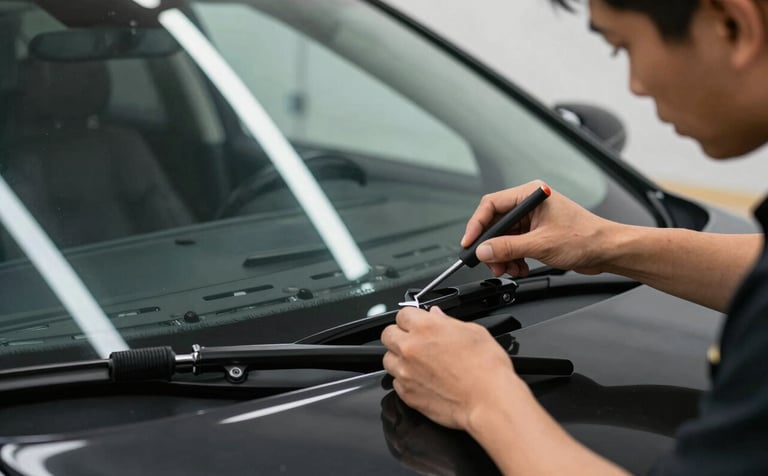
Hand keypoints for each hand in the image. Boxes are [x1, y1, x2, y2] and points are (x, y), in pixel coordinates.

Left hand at [381, 306, 522, 430]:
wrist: (488, 400)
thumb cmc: (486, 367)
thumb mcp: (473, 331)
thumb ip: (447, 321)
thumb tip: (436, 315)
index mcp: (425, 327)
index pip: (402, 314)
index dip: (411, 319)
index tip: (417, 325)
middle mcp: (410, 348)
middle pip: (387, 335)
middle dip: (399, 336)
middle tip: (414, 342)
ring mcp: (405, 372)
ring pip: (388, 359)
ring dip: (399, 359)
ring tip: (418, 364)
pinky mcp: (407, 394)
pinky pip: (396, 382)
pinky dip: (405, 381)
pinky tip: (423, 381)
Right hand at [462, 180, 617, 276]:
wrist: (607, 251)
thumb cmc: (586, 238)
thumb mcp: (541, 244)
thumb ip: (508, 247)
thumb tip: (484, 250)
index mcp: (530, 195)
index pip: (491, 205)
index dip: (476, 225)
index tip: (469, 243)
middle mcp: (530, 204)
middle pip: (496, 223)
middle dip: (492, 246)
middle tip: (492, 263)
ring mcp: (533, 219)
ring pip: (503, 238)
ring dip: (503, 256)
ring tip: (509, 269)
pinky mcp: (536, 233)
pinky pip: (514, 245)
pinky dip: (513, 259)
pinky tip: (520, 269)